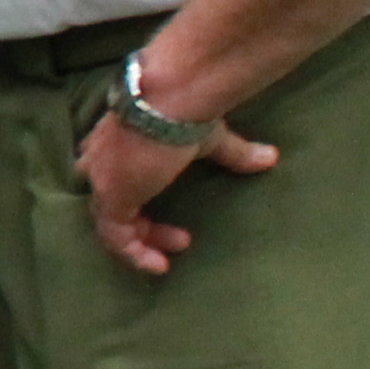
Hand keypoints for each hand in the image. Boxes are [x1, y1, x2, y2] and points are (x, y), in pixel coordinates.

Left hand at [76, 106, 275, 276]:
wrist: (171, 103)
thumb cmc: (186, 114)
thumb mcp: (211, 138)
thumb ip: (234, 153)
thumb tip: (270, 156)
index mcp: (115, 143)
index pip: (112, 177)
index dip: (133, 199)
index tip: (166, 215)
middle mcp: (99, 161)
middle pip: (109, 202)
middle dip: (140, 225)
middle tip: (179, 238)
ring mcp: (101, 180)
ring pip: (110, 222)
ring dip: (140, 242)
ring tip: (166, 259)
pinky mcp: (109, 198)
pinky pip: (114, 237)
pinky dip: (133, 255)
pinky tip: (158, 266)